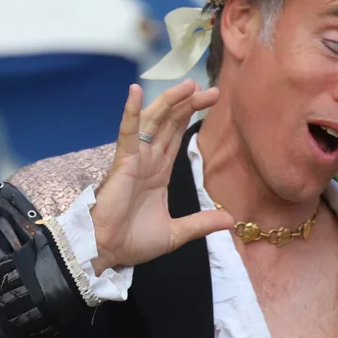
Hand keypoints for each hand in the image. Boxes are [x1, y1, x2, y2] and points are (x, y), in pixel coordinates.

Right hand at [89, 82, 232, 266]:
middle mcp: (148, 161)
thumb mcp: (176, 233)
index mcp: (159, 173)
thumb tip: (230, 220)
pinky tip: (135, 91)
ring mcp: (135, 159)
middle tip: (211, 89)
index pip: (176, 137)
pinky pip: (128, 133)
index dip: (189, 117)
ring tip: (189, 85)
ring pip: (154, 122)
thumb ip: (200, 223)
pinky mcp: (123, 162)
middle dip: (189, 105)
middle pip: (170, 124)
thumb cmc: (133, 242)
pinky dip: (131, 111)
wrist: (107, 252)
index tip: (209, 100)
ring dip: (170, 101)